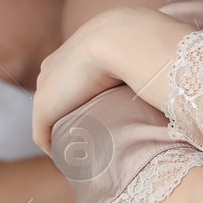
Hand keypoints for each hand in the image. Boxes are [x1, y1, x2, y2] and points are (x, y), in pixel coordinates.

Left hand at [31, 12, 128, 155]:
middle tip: (90, 141)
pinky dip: (53, 150)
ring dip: (62, 135)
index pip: (69, 80)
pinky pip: (42, 135)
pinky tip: (69, 163)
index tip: (99, 118)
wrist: (121, 39)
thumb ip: (139, 60)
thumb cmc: (138, 41)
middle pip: (55, 99)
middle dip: (68, 118)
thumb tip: (160, 74)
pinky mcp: (44, 107)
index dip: (81, 99)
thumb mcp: (136, 49)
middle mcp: (53, 67)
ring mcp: (46, 87)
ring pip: (48, 117)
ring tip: (80, 155)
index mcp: (73, 51)